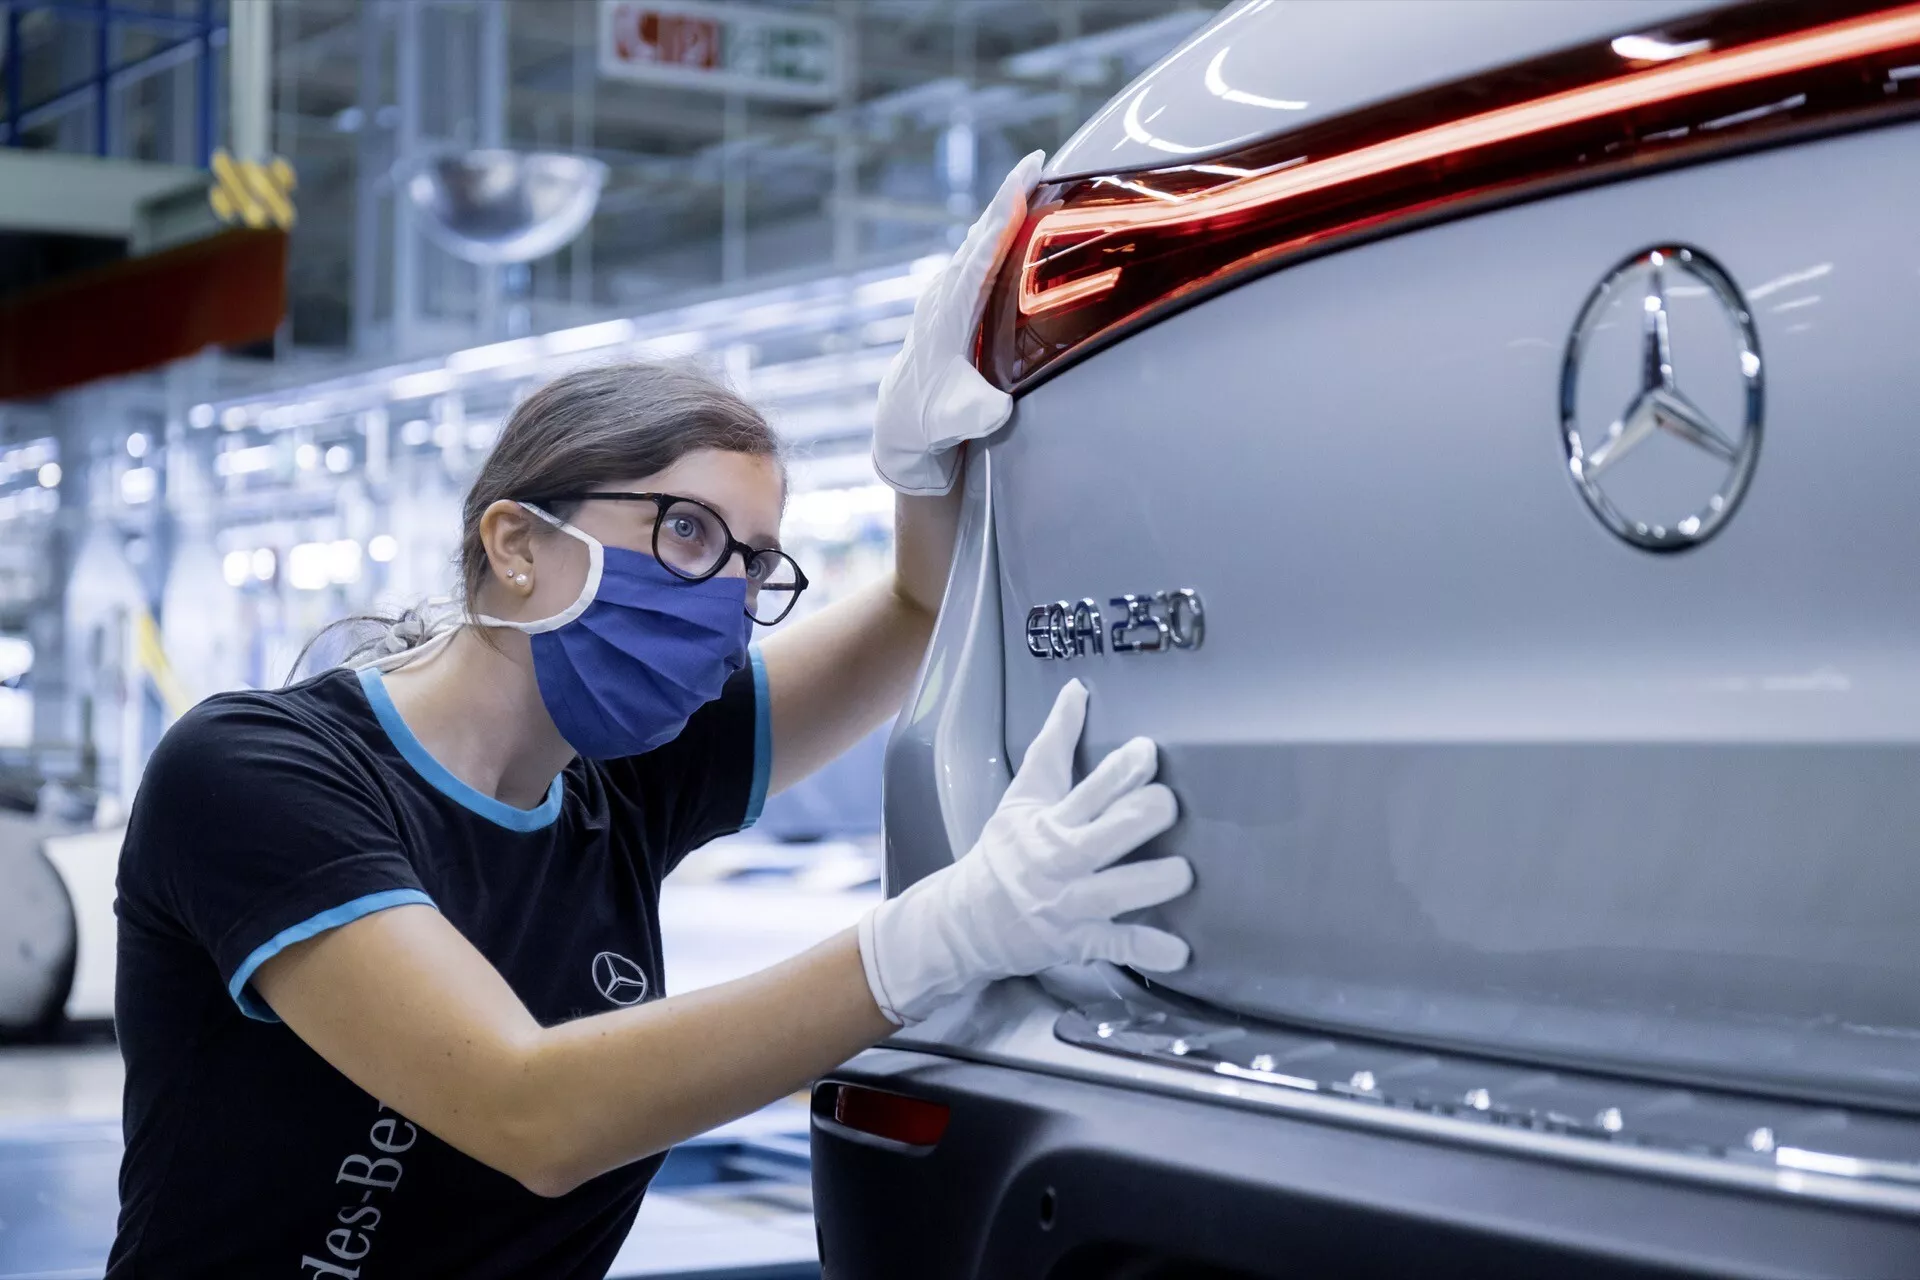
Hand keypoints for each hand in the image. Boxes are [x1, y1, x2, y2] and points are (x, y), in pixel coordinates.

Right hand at [857, 679, 1192, 1023]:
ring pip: (1118, 890)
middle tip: (1169, 805)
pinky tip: (1179, 953)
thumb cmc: (1003, 852)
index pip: (1088, 788)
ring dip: (1154, 881)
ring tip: (1184, 873)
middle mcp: (1060, 859)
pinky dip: (1148, 950)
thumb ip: (1054, 743)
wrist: (962, 921)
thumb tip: (1077, 688)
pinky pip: (1117, 946)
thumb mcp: (1022, 795)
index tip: (1147, 752)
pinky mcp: (1076, 943)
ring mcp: (1069, 903)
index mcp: (1049, 821)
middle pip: (1109, 832)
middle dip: (1144, 816)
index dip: (1121, 769)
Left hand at [871, 150, 1045, 494]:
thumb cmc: (931, 421)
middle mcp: (944, 295)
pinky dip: (1000, 230)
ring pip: (980, 241)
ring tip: (1035, 174)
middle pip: (980, 236)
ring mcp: (947, 293)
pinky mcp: (953, 298)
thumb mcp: (955, 421)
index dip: (1002, 218)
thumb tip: (997, 409)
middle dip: (1008, 197)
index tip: (1021, 183)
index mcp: (949, 314)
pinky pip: (980, 255)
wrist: (901, 423)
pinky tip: (1018, 214)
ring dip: (1006, 208)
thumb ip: (975, 413)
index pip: (980, 256)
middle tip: (1038, 160)